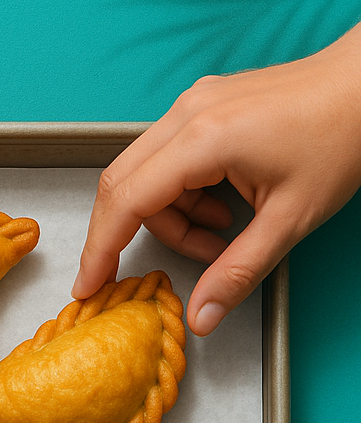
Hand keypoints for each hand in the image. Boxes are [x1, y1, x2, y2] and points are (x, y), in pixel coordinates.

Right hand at [73, 24, 360, 334]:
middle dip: (123, 236)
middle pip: (121, 185)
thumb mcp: (292, 219)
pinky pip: (167, 160)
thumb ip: (237, 272)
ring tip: (220, 234)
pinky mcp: (202, 107)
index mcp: (203, 138)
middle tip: (123, 274)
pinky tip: (224, 206)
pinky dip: (183, 195)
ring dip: (169, 218)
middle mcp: (187, 115)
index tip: (87, 284)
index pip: (126, 201)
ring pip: (145, 176)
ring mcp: (192, 106)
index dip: (100, 249)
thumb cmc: (345, 134)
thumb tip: (200, 316)